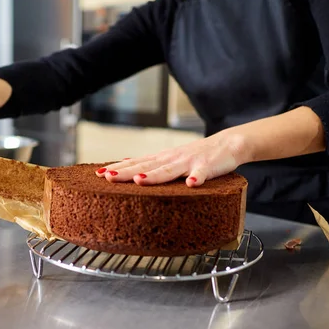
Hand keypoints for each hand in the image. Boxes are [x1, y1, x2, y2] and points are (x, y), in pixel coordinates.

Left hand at [95, 131, 248, 186]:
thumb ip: (151, 164)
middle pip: (147, 167)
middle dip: (127, 172)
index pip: (136, 163)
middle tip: (108, 177)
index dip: (118, 168)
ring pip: (169, 170)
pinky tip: (191, 185)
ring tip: (139, 180)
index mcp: (163, 159)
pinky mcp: (208, 167)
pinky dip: (196, 179)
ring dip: (155, 176)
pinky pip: (202, 174)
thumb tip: (125, 165)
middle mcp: (172, 159)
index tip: (98, 174)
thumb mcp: (171, 159)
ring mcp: (190, 162)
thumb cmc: (197, 154)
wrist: (229, 143)